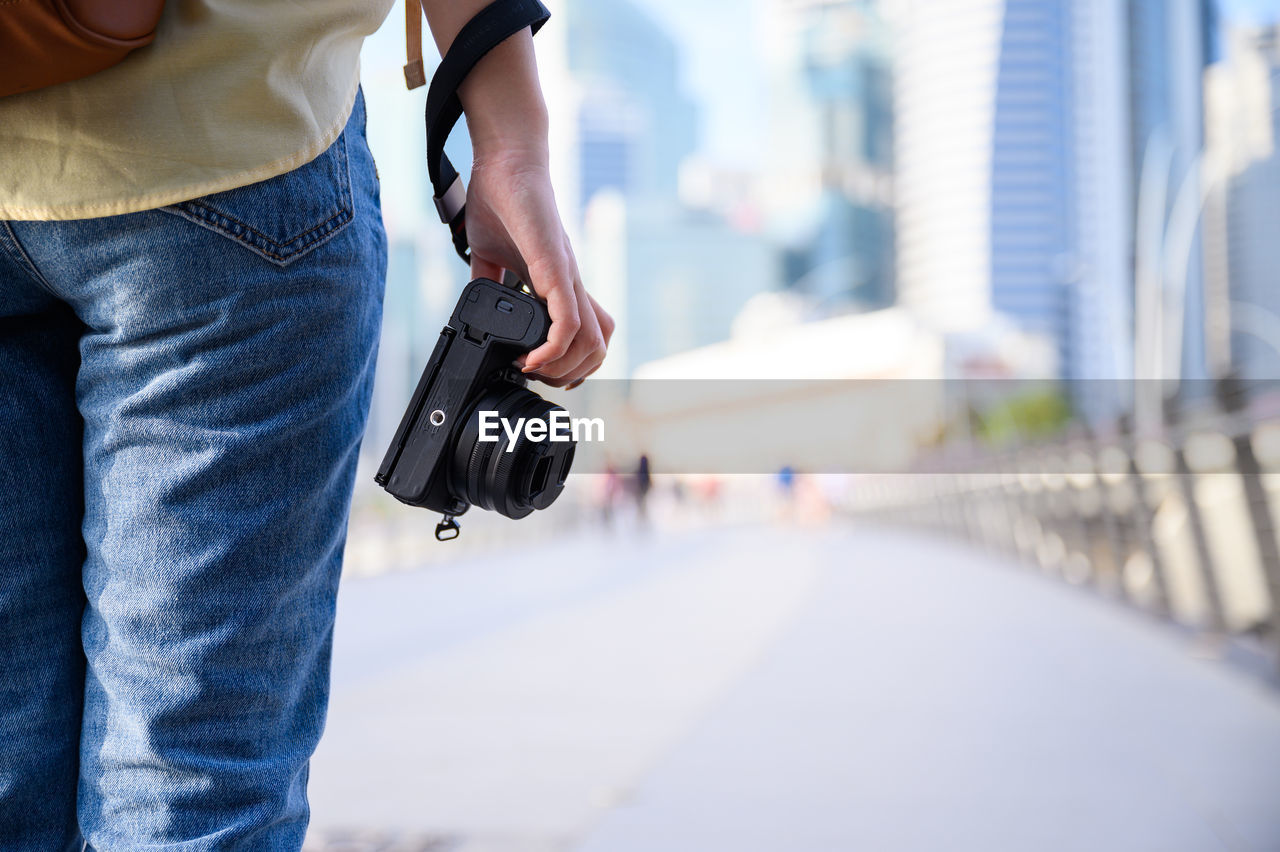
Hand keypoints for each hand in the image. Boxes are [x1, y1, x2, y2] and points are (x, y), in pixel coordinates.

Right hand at [464, 144, 612, 387]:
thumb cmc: (502, 200)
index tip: (534, 369)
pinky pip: (568, 320)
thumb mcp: (490, 255)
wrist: (505, 162)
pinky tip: (531, 356)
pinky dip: (553, 348)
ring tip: (532, 368)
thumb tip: (474, 306)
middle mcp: (571, 285)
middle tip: (536, 375)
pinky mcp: (556, 268)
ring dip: (564, 367)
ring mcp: (567, 277)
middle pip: (599, 346)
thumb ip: (489, 282)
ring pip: (594, 342)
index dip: (570, 362)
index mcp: (559, 285)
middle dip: (570, 374)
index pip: (587, 334)